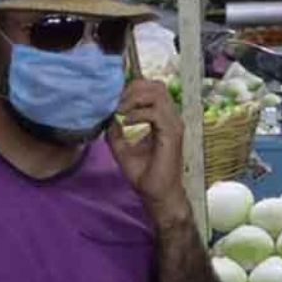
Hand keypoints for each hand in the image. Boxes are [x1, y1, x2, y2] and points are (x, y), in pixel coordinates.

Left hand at [107, 80, 188, 224]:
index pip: (152, 89)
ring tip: (120, 111)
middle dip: (133, 89)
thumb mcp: (122, 149)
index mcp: (163, 119)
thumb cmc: (145, 175)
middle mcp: (171, 118)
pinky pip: (156, 112)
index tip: (113, 99)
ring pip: (157, 93)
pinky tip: (126, 122)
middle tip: (116, 103)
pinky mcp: (172, 134)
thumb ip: (115, 132)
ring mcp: (174, 124)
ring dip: (134, 98)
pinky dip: (138, 114)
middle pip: (156, 85)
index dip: (132, 88)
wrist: (157, 195)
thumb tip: (107, 117)